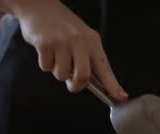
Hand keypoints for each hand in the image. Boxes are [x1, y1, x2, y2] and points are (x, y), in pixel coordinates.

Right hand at [10, 0, 127, 96]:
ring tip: (56, 55)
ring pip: (61, 75)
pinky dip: (45, 64)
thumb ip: (87, 59)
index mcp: (92, 41)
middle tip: (71, 82)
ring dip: (57, 71)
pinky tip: (46, 50)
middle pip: (83, 76)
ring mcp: (62, 42)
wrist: (39, 6)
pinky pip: (46, 67)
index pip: (104, 68)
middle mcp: (79, 41)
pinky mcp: (45, 44)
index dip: (112, 85)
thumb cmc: (61, 26)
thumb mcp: (81, 38)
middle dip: (76, 85)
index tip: (120, 97)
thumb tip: (91, 84)